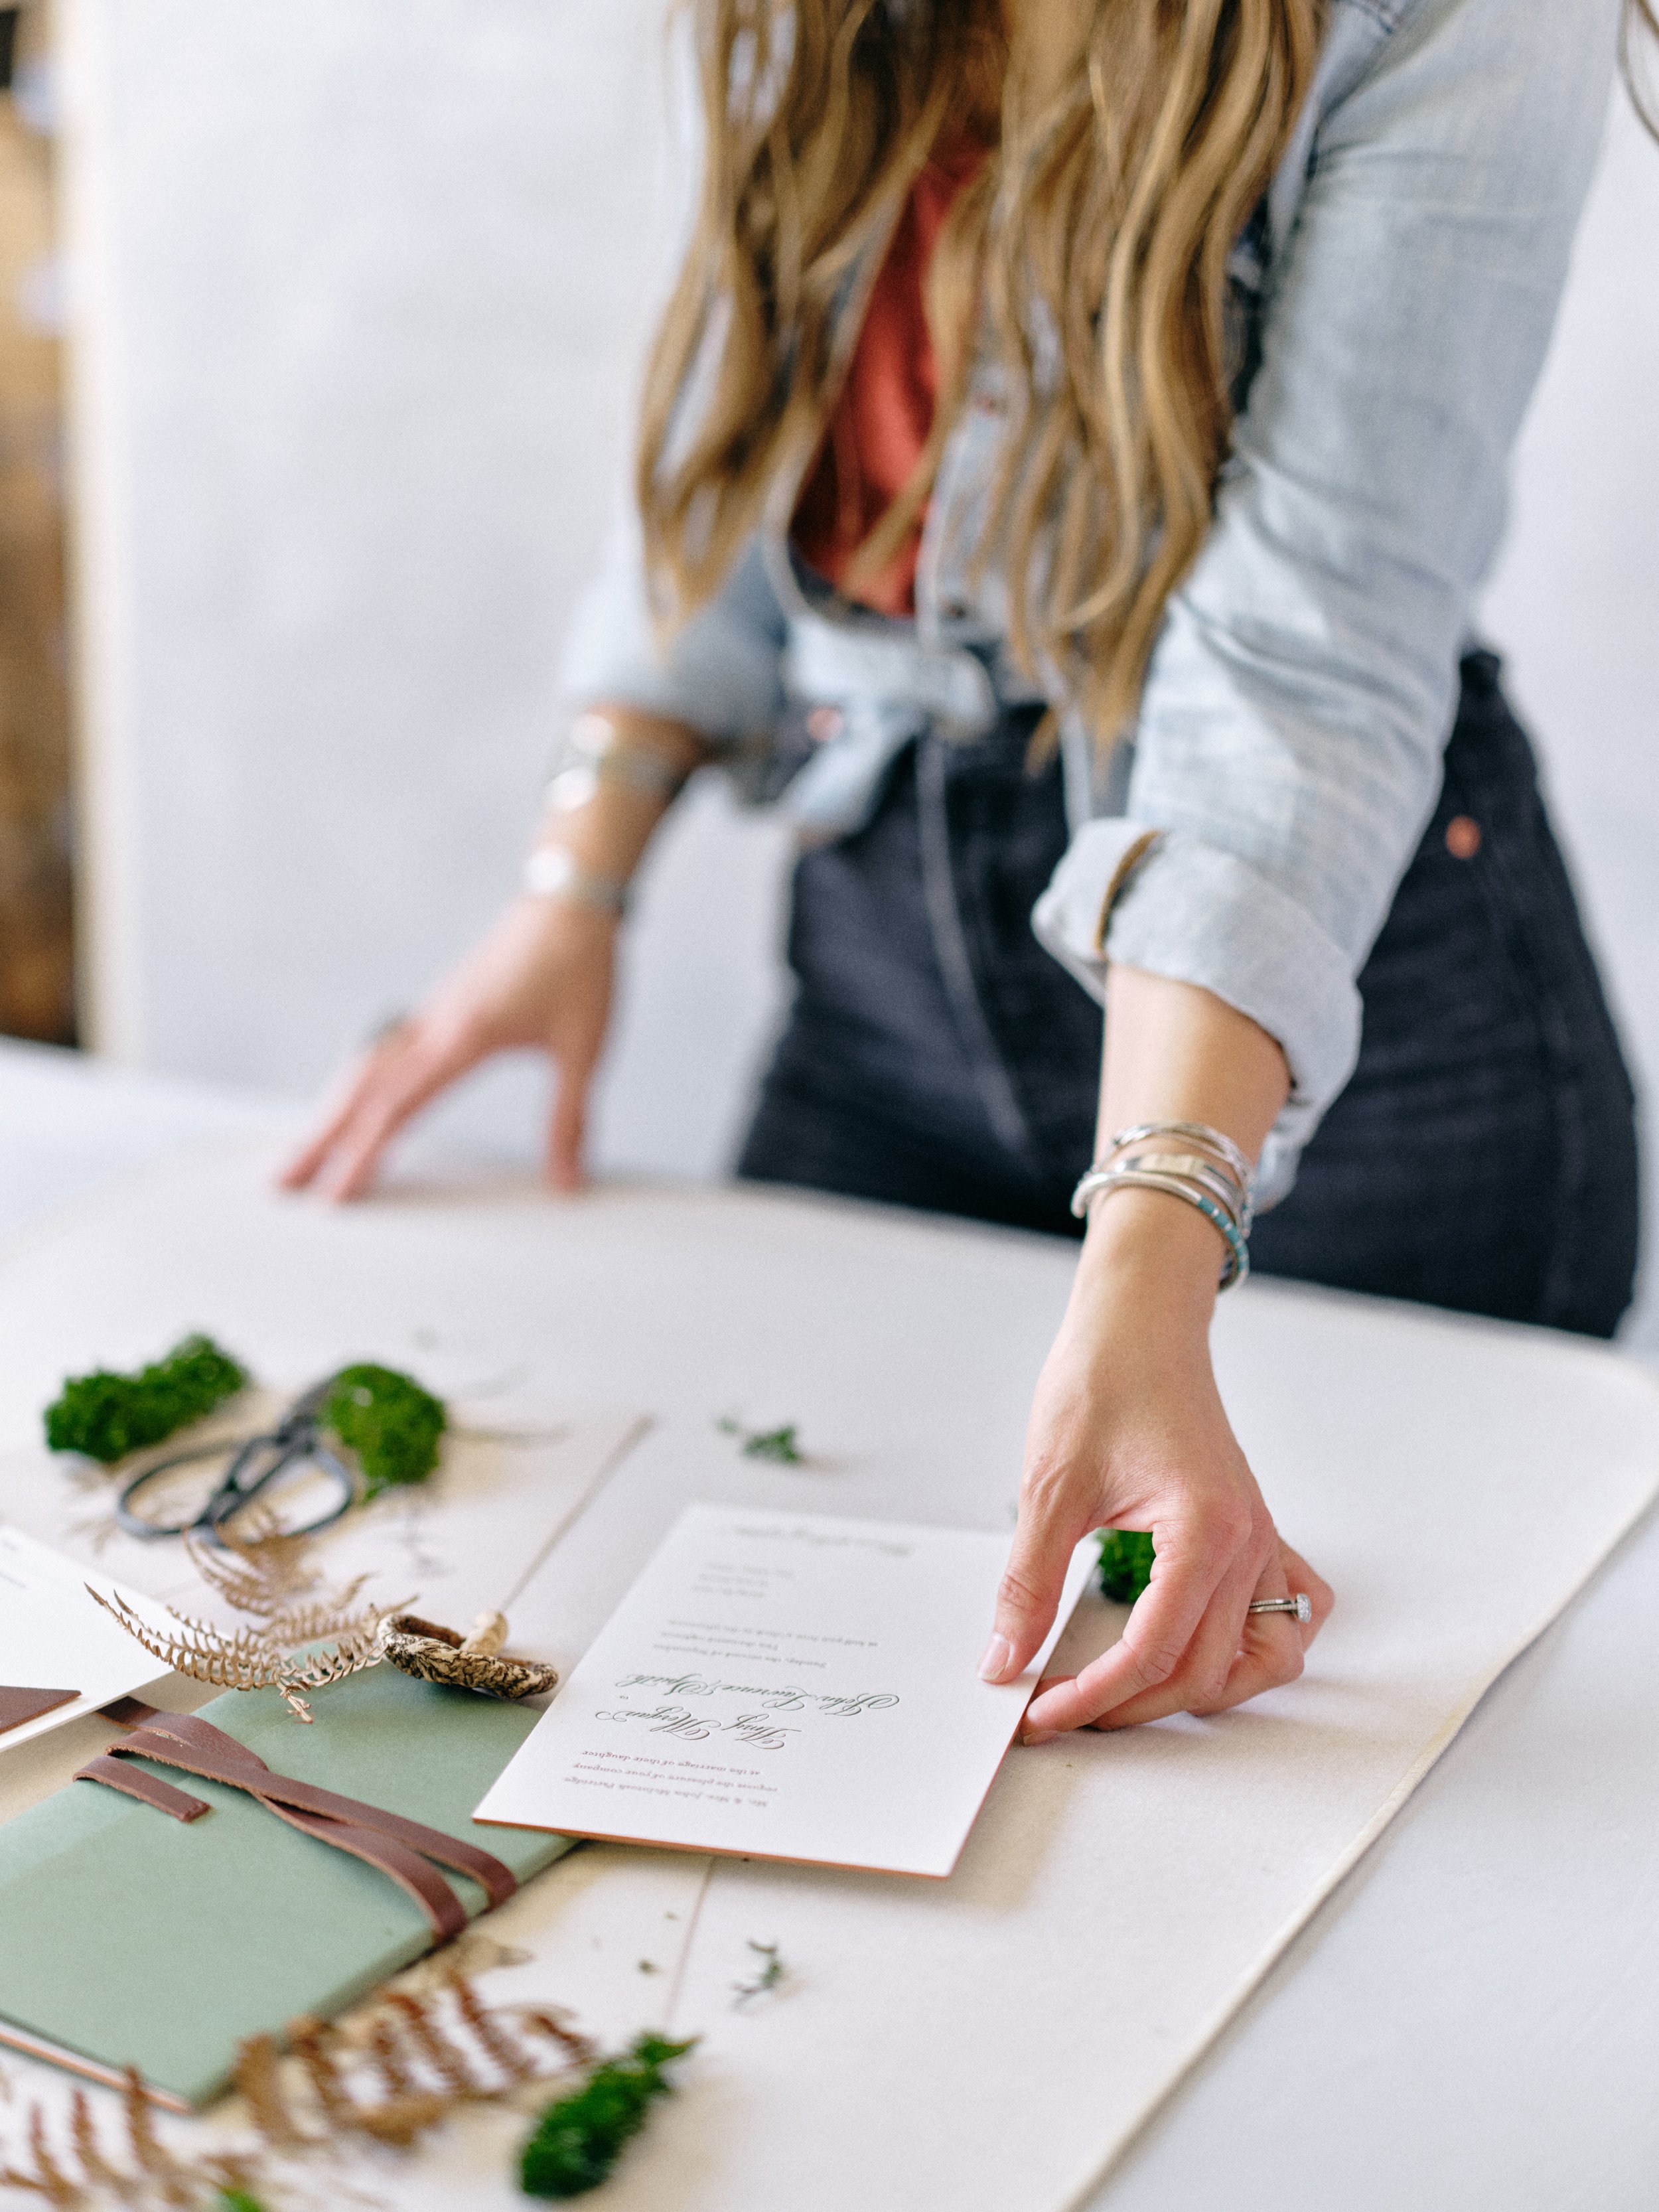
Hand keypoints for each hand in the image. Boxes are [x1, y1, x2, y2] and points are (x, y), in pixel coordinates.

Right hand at [279, 895, 616, 1199]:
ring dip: (329, 1111)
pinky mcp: (437, 1007)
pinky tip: (348, 1100)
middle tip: (280, 1182)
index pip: (398, 1108)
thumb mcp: (584, 1047)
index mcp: (464, 1037)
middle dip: (319, 1140)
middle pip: (360, 1091)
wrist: (568, 898)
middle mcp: (433, 1024)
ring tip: (300, 1151)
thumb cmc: (579, 964)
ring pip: (363, 1067)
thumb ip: (570, 1119)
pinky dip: (355, 1082)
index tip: (335, 1195)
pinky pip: (382, 1050)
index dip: (363, 1156)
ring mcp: (430, 1013)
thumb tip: (569, 1182)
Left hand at [979, 1193, 1332, 1733]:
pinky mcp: (1254, 1530)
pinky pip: (1290, 1610)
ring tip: (1131, 1693)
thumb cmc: (1103, 1380)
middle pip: (1206, 1669)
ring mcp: (1261, 1537)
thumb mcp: (1050, 1486)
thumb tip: (1005, 1658)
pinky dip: (1256, 1647)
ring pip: (1264, 1657)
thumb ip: (1030, 1582)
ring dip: (1202, 1690)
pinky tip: (1203, 1647)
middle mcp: (1249, 1540)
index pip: (1154, 1651)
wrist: (1139, 1320)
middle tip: (1062, 1708)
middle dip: (1132, 1704)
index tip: (1039, 1715)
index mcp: (1204, 1529)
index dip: (1092, 1696)